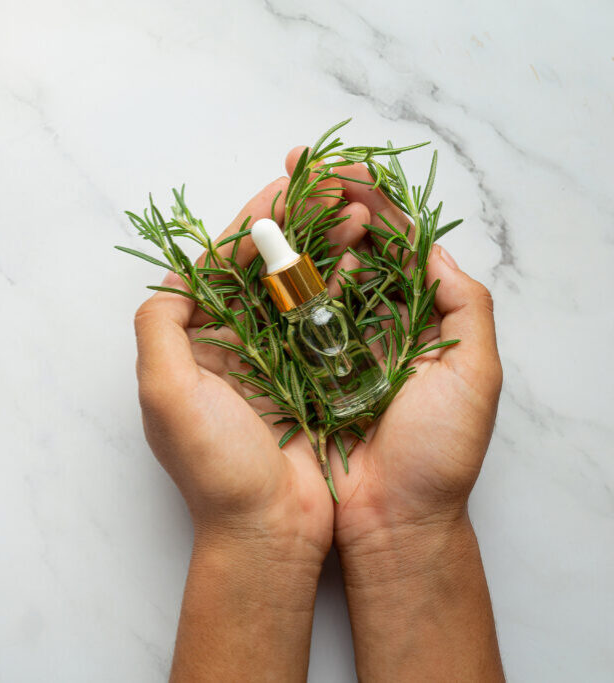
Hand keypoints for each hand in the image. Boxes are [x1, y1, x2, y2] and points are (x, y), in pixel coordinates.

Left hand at [134, 176, 368, 680]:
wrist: (269, 530)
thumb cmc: (216, 468)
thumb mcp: (166, 392)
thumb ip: (160, 325)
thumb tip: (176, 277)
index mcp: (193, 342)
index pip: (218, 266)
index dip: (249, 226)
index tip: (283, 193)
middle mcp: (231, 345)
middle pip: (262, 267)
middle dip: (297, 224)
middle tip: (332, 187)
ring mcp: (274, 359)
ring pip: (299, 286)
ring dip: (326, 246)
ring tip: (358, 213)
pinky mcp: (312, 377)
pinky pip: (327, 319)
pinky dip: (346, 285)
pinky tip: (368, 258)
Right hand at [281, 148, 504, 680]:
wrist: (391, 520)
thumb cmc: (438, 454)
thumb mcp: (474, 373)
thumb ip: (464, 304)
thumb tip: (430, 246)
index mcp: (416, 320)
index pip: (392, 246)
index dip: (371, 203)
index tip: (347, 171)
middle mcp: (366, 326)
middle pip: (341, 250)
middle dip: (320, 203)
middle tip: (297, 166)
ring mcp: (324, 347)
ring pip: (305, 277)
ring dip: (295, 235)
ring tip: (282, 200)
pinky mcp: (289, 372)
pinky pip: (275, 319)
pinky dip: (267, 286)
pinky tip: (262, 256)